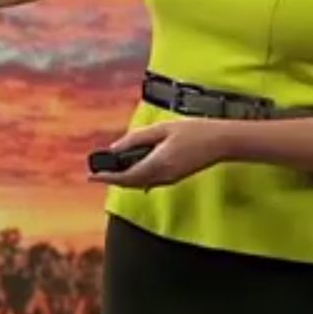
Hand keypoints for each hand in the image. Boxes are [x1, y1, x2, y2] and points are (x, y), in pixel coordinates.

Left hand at [86, 119, 230, 189]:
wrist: (221, 142)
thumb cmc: (194, 131)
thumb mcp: (162, 129)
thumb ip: (137, 138)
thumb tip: (115, 148)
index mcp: (158, 163)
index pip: (126, 176)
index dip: (107, 177)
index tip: (91, 176)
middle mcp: (163, 176)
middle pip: (131, 183)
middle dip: (113, 179)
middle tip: (96, 172)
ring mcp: (170, 179)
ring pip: (140, 184)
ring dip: (124, 179)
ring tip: (110, 169)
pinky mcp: (175, 178)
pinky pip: (150, 181)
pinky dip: (137, 177)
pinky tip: (132, 168)